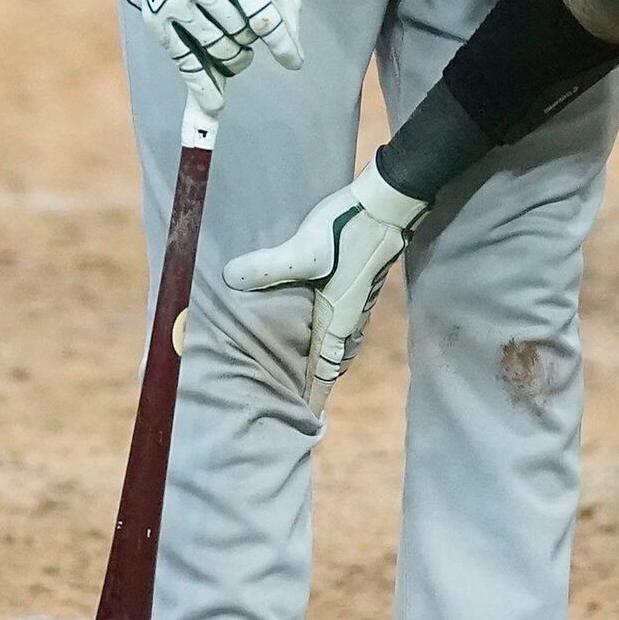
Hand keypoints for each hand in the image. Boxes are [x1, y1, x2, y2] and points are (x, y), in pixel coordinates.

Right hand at [116, 0, 302, 113]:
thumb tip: (292, 42)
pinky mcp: (155, 17)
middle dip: (251, 40)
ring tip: (233, 42)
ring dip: (234, 55)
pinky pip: (185, 61)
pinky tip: (215, 105)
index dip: (283, 45)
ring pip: (218, 50)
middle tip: (246, 31)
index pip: (265, 18)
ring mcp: (175, 2)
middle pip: (242, 37)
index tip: (293, 62)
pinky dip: (202, 86)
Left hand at [224, 160, 428, 411]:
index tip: (306, 417)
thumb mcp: (304, 248)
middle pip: (334, 360)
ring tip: (310, 373)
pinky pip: (344, 325)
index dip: (315, 392)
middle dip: (319, 383)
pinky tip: (323, 328)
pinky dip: (332, 339)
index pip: (324, 366)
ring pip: (342, 343)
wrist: (388, 203)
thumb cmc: (347, 227)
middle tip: (301, 402)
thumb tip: (230, 279)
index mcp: (337, 314)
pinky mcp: (359, 285)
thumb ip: (269, 266)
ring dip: (327, 361)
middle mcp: (350, 315)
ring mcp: (358, 301)